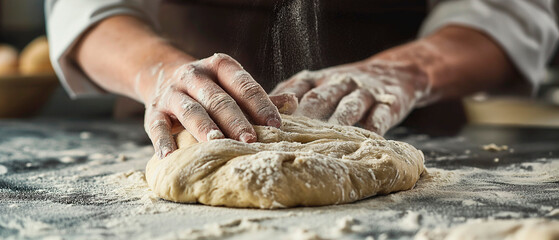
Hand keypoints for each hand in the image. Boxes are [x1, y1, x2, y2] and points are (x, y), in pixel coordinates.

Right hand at [138, 53, 290, 158]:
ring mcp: (172, 92)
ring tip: (216, 142)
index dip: (260, 105)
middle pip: (218, 99)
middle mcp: (194, 75)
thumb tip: (293, 102)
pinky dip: (163, 142)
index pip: (243, 84)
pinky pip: (157, 126)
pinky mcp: (154, 110)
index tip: (277, 125)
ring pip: (189, 110)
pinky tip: (170, 157)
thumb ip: (259, 98)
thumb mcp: (233, 87)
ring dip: (203, 126)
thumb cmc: (211, 90)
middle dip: (235, 120)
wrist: (163, 78)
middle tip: (250, 139)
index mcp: (220, 66)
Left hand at [271, 60, 431, 134]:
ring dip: (336, 124)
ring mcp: (364, 92)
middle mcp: (338, 82)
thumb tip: (257, 121)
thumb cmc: (344, 88)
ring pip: (348, 107)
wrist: (394, 72)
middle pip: (318, 98)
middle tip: (288, 138)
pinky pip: (380, 117)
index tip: (266, 125)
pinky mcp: (388, 103)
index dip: (281, 107)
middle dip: (303, 118)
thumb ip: (292, 100)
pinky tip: (365, 143)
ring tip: (324, 142)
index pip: (295, 90)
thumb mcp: (319, 85)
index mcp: (317, 78)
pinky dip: (372, 130)